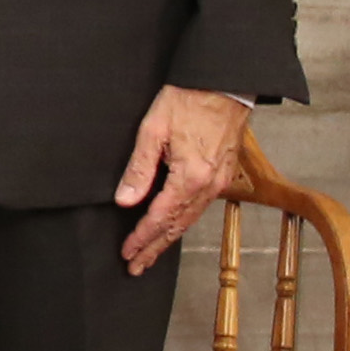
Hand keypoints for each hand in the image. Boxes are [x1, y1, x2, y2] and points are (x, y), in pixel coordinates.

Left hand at [113, 85, 249, 269]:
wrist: (224, 84)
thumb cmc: (187, 100)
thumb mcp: (153, 131)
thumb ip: (139, 168)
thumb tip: (124, 200)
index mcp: (190, 177)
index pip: (159, 217)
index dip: (141, 237)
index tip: (127, 253)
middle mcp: (208, 186)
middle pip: (176, 225)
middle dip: (154, 247)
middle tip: (136, 265)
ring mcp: (218, 182)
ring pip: (190, 219)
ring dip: (169, 237)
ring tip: (151, 252)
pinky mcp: (222, 174)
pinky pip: (200, 207)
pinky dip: (183, 221)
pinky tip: (173, 225)